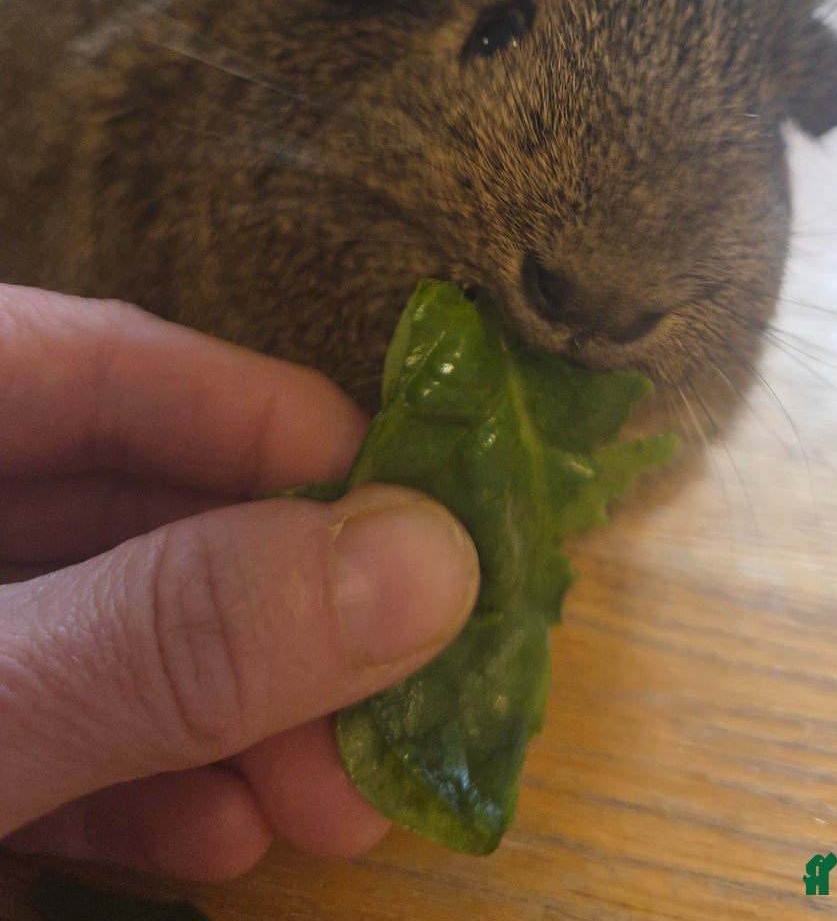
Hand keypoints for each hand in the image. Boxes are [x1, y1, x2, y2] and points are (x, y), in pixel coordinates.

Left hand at [0, 284, 479, 879]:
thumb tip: (428, 560)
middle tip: (402, 693)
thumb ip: (174, 630)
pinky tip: (216, 837)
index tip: (413, 505)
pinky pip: (44, 726)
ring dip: (230, 715)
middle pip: (129, 508)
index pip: (108, 362)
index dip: (269, 424)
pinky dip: (136, 780)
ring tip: (335, 800)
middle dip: (274, 611)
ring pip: (103, 629)